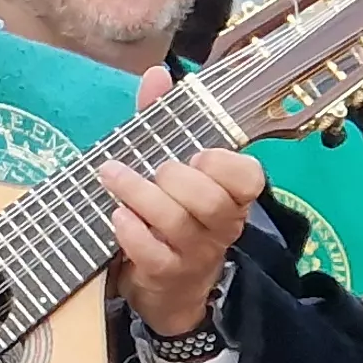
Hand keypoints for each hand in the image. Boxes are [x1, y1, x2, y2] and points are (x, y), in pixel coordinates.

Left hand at [108, 68, 268, 336]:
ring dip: (139, 194)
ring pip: (178, 222)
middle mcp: (221, 224)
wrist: (168, 288)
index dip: (222, 163)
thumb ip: (164, 121)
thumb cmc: (170, 213)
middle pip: (210, 200)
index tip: (196, 155)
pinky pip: (153, 253)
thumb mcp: (170, 167)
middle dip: (175, 178)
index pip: (249, 177)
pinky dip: (131, 231)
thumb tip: (157, 73)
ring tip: (112, 177)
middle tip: (153, 171)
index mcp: (230, 194)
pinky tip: (116, 216)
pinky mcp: (167, 275)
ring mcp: (195, 253)